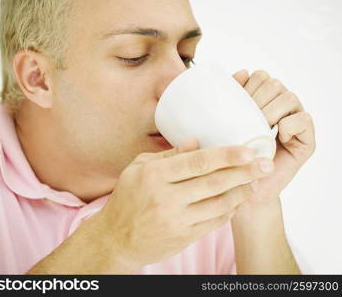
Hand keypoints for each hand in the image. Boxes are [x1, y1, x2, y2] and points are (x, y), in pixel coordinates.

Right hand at [97, 142, 274, 268]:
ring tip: (255, 182)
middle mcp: (166, 198)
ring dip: (241, 192)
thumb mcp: (138, 169)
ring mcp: (176, 221)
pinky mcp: (183, 238)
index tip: (248, 150)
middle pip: (214, 183)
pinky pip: (214, 223)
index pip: (197, 162)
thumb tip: (196, 142)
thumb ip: (167, 156)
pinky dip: (229, 211)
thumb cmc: (126, 199)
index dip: (226, 156)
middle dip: (244, 172)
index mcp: (154, 176)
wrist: (116, 239)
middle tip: (266, 165)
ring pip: (219, 204)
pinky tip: (237, 201)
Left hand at [230, 69, 315, 205]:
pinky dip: (288, 126)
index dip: (248, 86)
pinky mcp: (306, 140)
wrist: (242, 189)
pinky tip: (277, 137)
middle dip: (257, 100)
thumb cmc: (231, 158)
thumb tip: (240, 72)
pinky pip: (303, 119)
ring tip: (261, 129)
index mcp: (261, 101)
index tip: (237, 106)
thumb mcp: (224, 126)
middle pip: (273, 83)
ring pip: (288, 97)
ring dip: (270, 112)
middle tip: (248, 122)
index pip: (259, 76)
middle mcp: (279, 107)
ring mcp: (294, 122)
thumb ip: (230, 99)